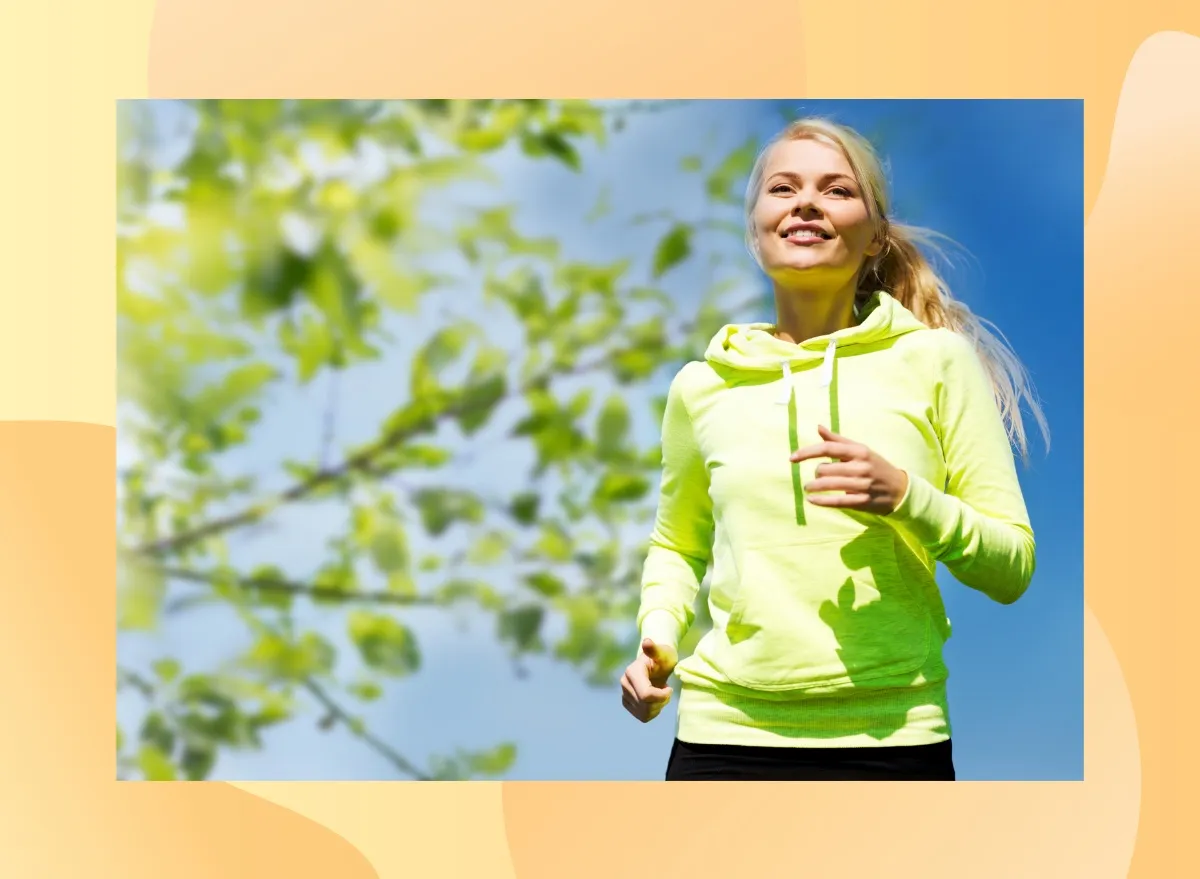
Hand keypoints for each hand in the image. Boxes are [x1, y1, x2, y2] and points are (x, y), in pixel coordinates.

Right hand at [620, 638, 677, 722]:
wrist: (656, 664)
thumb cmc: (663, 657)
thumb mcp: (663, 653)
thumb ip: (655, 649)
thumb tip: (646, 642)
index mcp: (632, 671)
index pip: (646, 695)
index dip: (662, 696)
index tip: (669, 688)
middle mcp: (624, 683)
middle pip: (646, 705)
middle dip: (661, 701)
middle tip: (666, 690)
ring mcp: (624, 694)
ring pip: (644, 713)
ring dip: (658, 707)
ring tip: (661, 694)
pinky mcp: (627, 703)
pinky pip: (643, 716)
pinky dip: (653, 711)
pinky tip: (656, 700)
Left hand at [790, 425, 908, 514]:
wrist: (900, 489)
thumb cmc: (875, 466)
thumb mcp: (860, 450)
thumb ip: (837, 441)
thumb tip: (818, 427)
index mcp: (859, 451)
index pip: (827, 449)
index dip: (807, 452)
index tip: (792, 458)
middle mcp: (861, 466)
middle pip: (825, 468)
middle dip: (816, 473)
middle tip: (817, 476)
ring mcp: (862, 484)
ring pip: (829, 484)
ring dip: (814, 487)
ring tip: (808, 488)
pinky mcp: (862, 501)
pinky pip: (837, 501)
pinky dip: (822, 501)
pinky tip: (811, 500)